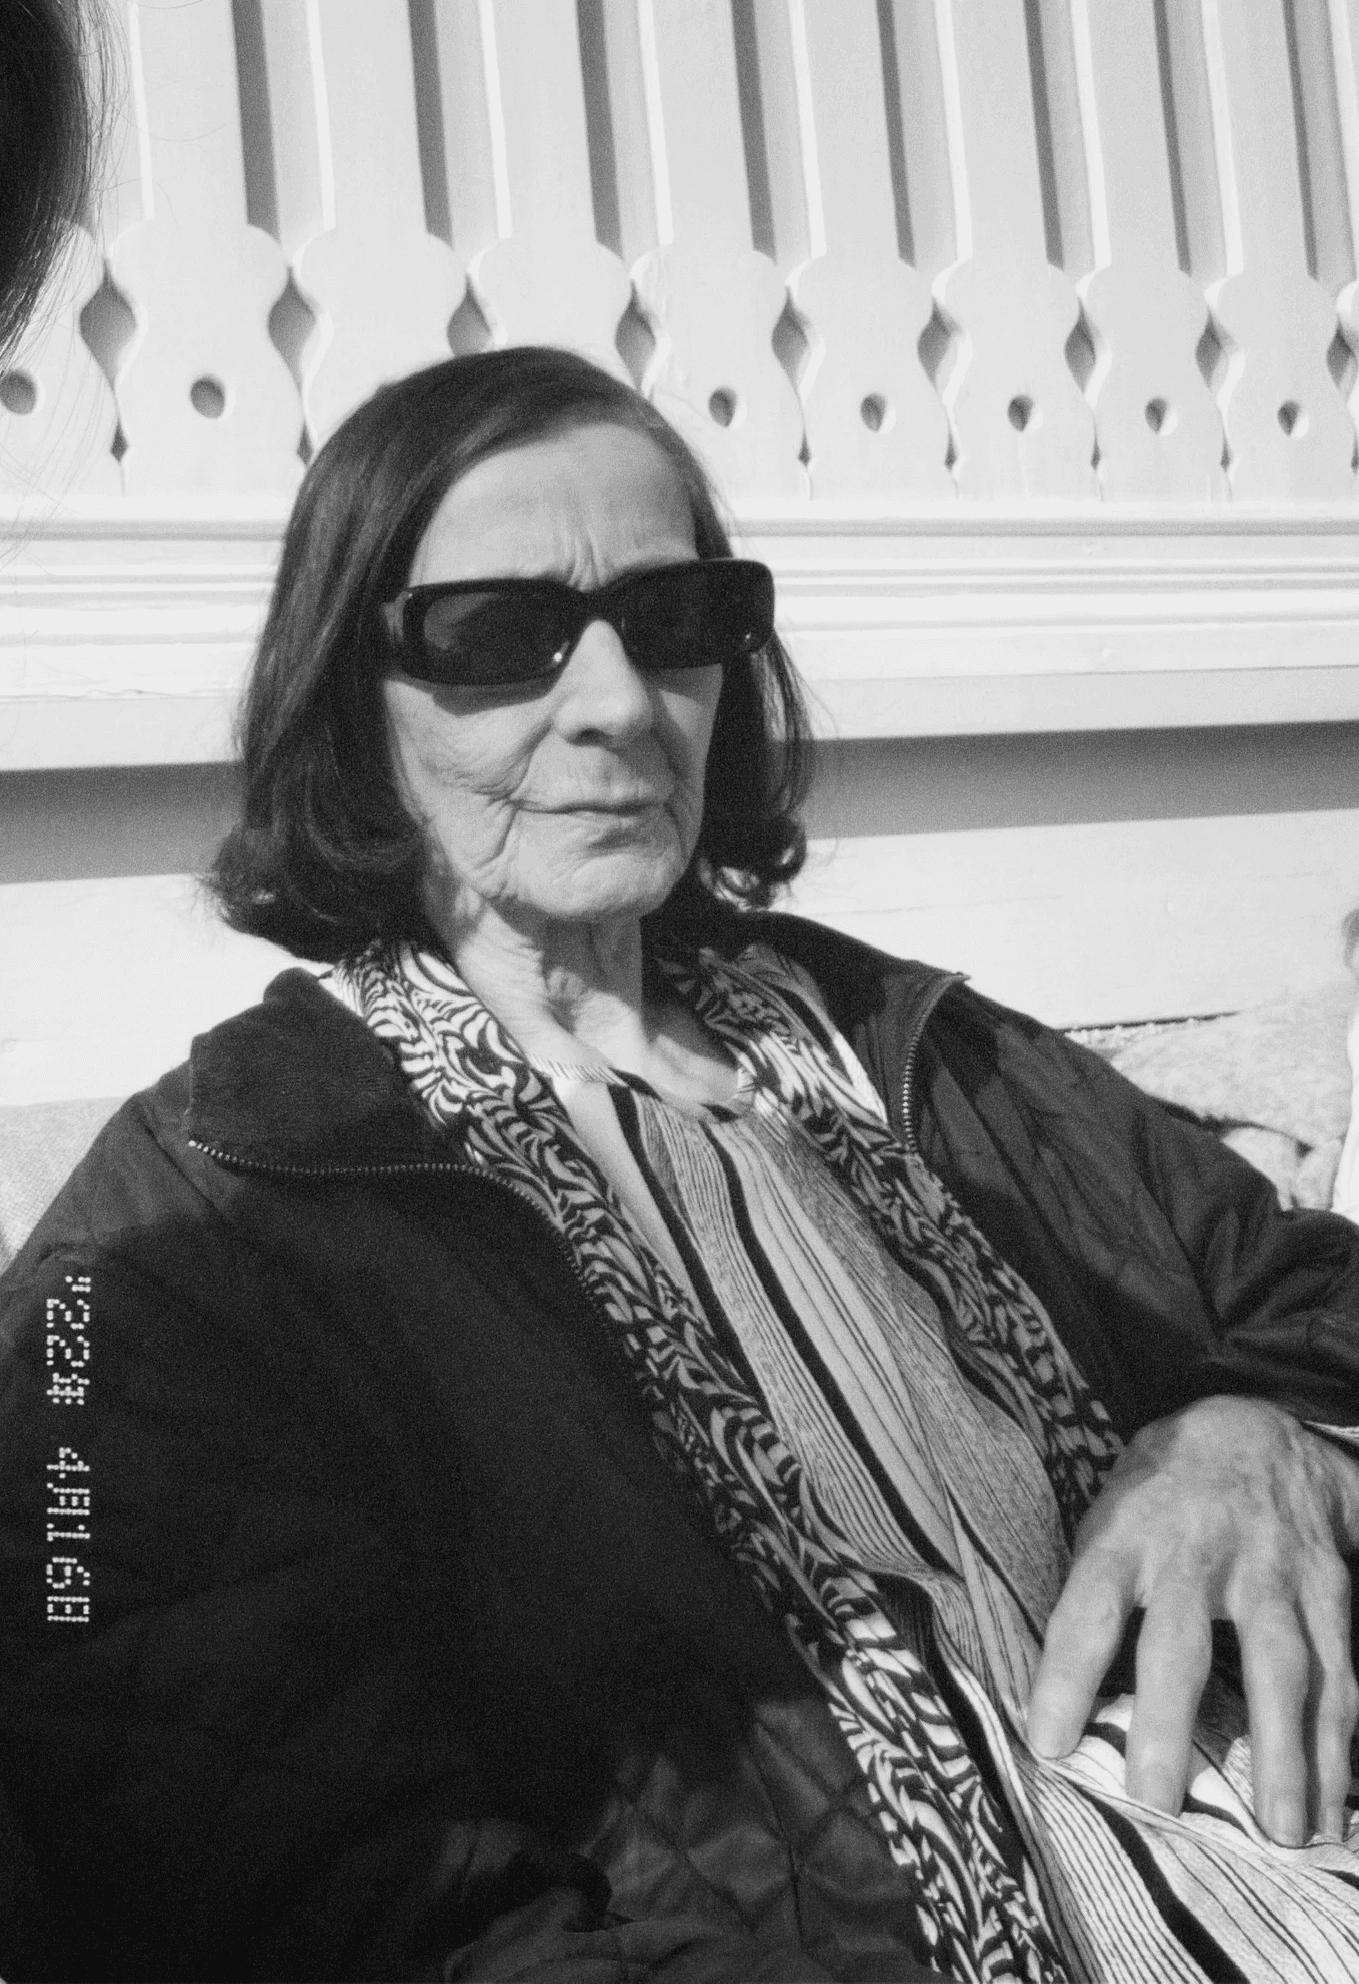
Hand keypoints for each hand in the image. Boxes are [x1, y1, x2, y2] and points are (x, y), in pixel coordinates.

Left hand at [1026, 1395, 1358, 1843]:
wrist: (1258, 1428)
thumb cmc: (1162, 1492)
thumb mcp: (1110, 1514)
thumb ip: (1094, 1592)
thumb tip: (1060, 1695)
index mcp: (1127, 1531)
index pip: (1087, 1606)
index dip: (1065, 1674)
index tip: (1047, 1743)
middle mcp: (1198, 1549)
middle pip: (1183, 1641)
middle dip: (1169, 1721)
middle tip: (1156, 1800)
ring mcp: (1271, 1568)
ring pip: (1282, 1664)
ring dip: (1284, 1752)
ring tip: (1280, 1832)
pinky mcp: (1328, 1587)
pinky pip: (1339, 1672)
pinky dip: (1338, 1744)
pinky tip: (1332, 1808)